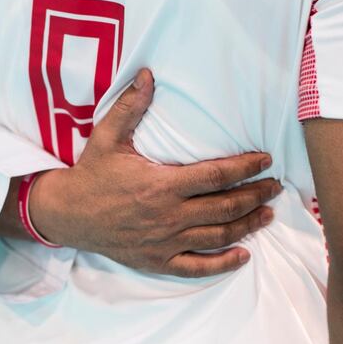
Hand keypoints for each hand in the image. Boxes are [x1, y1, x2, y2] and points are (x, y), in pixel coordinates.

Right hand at [30, 69, 280, 277]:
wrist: (67, 214)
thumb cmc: (90, 174)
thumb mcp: (107, 137)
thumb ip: (130, 107)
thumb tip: (148, 75)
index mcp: (162, 185)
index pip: (217, 176)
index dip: (246, 167)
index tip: (266, 160)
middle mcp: (169, 216)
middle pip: (226, 206)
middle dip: (256, 195)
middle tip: (276, 186)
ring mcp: (165, 242)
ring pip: (218, 236)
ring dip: (248, 225)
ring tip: (268, 214)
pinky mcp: (157, 261)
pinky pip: (197, 268)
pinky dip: (223, 263)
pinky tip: (243, 255)